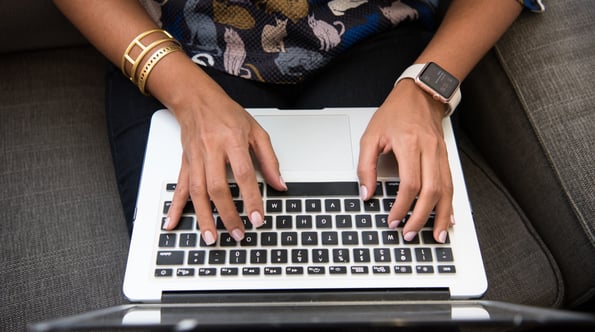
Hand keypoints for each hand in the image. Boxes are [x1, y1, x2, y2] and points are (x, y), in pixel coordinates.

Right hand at [162, 85, 285, 244]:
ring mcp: (195, 158)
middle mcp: (211, 150)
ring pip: (197, 192)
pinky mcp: (185, 163)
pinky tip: (172, 223)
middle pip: (218, 187)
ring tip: (211, 238)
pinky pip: (179, 187)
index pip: (244, 174)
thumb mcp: (256, 131)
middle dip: (228, 214)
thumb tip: (280, 185)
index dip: (251, 198)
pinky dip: (175, 207)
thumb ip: (269, 159)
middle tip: (238, 233)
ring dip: (204, 218)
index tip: (258, 218)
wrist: (197, 99)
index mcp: (232, 141)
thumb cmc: (227, 114)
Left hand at [358, 79, 453, 242]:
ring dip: (441, 216)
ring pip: (446, 190)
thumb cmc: (395, 113)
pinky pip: (451, 184)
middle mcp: (430, 150)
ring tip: (437, 235)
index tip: (393, 220)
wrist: (420, 94)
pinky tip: (448, 218)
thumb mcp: (371, 135)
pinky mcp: (446, 157)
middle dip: (421, 217)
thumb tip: (366, 193)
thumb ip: (365, 166)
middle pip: (431, 191)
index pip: (410, 183)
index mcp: (410, 144)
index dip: (402, 206)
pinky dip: (450, 204)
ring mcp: (441, 154)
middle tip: (410, 233)